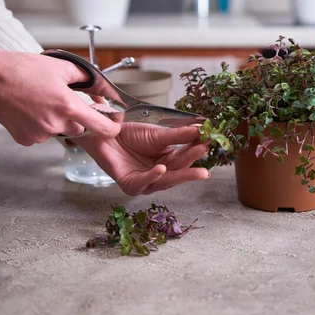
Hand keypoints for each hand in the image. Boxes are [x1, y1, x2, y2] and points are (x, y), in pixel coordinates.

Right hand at [0, 45, 120, 145]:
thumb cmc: (21, 70)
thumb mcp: (61, 67)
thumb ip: (88, 79)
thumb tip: (104, 87)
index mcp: (68, 106)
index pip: (103, 128)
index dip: (112, 127)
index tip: (113, 124)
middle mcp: (56, 124)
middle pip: (80, 128)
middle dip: (77, 116)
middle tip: (62, 100)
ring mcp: (40, 134)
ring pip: (61, 130)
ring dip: (58, 120)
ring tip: (42, 101)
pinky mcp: (27, 139)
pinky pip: (43, 135)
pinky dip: (41, 125)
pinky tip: (30, 110)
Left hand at [76, 123, 210, 195]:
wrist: (105, 133)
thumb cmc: (130, 134)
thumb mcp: (158, 134)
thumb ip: (179, 135)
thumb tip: (203, 129)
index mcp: (168, 161)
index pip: (185, 156)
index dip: (197, 149)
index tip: (209, 140)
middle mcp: (159, 174)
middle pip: (178, 170)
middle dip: (193, 163)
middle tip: (206, 156)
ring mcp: (146, 182)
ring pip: (166, 180)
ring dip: (181, 174)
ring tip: (196, 170)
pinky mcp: (131, 185)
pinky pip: (144, 182)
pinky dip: (153, 176)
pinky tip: (162, 169)